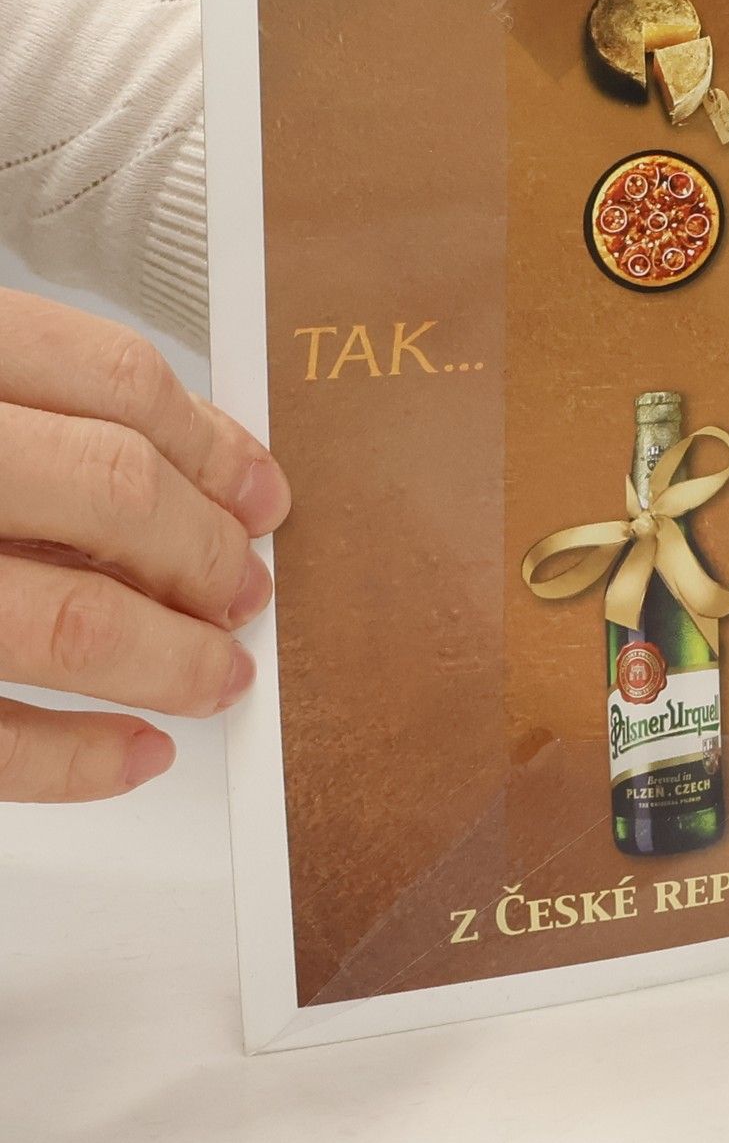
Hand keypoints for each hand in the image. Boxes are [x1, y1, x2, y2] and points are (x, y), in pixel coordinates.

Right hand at [0, 290, 289, 800]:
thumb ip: (47, 411)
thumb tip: (212, 476)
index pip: (112, 380)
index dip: (212, 445)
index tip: (268, 497)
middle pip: (114, 492)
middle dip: (208, 553)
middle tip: (250, 592)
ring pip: (70, 622)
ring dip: (170, 660)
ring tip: (219, 676)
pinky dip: (75, 761)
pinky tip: (137, 753)